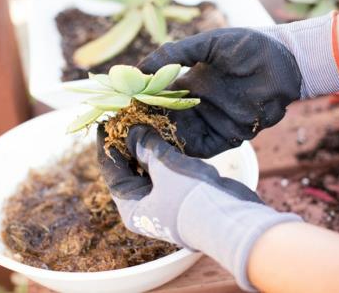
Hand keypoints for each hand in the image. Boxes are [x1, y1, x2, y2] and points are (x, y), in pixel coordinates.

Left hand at [96, 124, 300, 290]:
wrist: (233, 219)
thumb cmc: (192, 198)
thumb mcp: (164, 168)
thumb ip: (147, 147)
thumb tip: (133, 131)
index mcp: (132, 208)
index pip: (112, 173)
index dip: (107, 147)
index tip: (105, 124)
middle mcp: (145, 207)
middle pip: (129, 171)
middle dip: (128, 145)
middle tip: (125, 119)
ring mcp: (165, 202)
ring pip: (149, 170)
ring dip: (147, 148)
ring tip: (144, 122)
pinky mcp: (182, 195)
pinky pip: (166, 171)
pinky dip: (164, 154)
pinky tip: (164, 136)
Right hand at [139, 14, 338, 157]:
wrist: (284, 59)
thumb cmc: (247, 46)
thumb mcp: (207, 44)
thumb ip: (175, 53)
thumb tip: (139, 67)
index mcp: (189, 83)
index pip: (157, 97)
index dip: (140, 102)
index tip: (122, 106)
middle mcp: (197, 105)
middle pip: (165, 120)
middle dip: (146, 126)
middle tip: (124, 131)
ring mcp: (213, 122)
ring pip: (180, 137)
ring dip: (161, 141)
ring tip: (140, 143)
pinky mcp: (229, 136)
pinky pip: (203, 148)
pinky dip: (185, 150)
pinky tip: (168, 149)